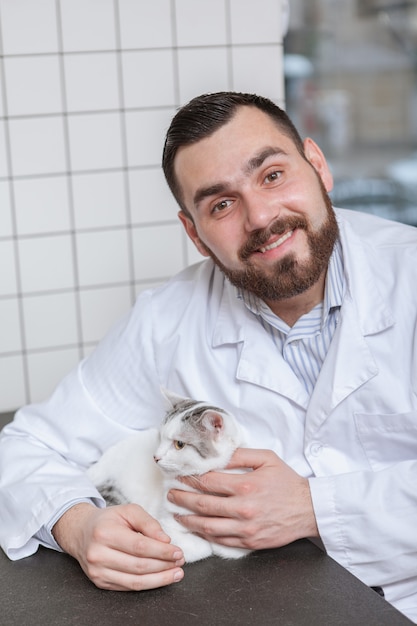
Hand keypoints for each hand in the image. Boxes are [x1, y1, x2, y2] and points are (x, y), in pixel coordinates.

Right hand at [52, 502, 184, 590]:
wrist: (81, 532)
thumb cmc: (108, 520)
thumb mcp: (128, 511)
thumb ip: (149, 523)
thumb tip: (166, 540)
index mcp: (105, 533)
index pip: (140, 546)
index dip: (162, 551)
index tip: (178, 552)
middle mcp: (98, 554)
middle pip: (139, 565)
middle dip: (164, 566)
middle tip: (180, 562)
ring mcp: (97, 571)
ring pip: (134, 581)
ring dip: (159, 579)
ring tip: (176, 573)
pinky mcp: (100, 582)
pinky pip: (128, 587)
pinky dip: (147, 584)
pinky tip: (160, 578)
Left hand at [168, 448, 318, 550]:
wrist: (308, 509)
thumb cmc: (287, 482)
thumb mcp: (266, 459)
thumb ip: (240, 455)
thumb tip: (217, 453)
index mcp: (245, 485)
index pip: (208, 481)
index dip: (190, 478)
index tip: (179, 476)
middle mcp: (243, 509)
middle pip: (203, 504)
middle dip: (182, 499)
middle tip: (171, 495)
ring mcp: (245, 529)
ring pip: (207, 526)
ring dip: (188, 519)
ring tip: (177, 513)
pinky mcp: (249, 543)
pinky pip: (220, 541)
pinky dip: (205, 535)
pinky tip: (196, 528)